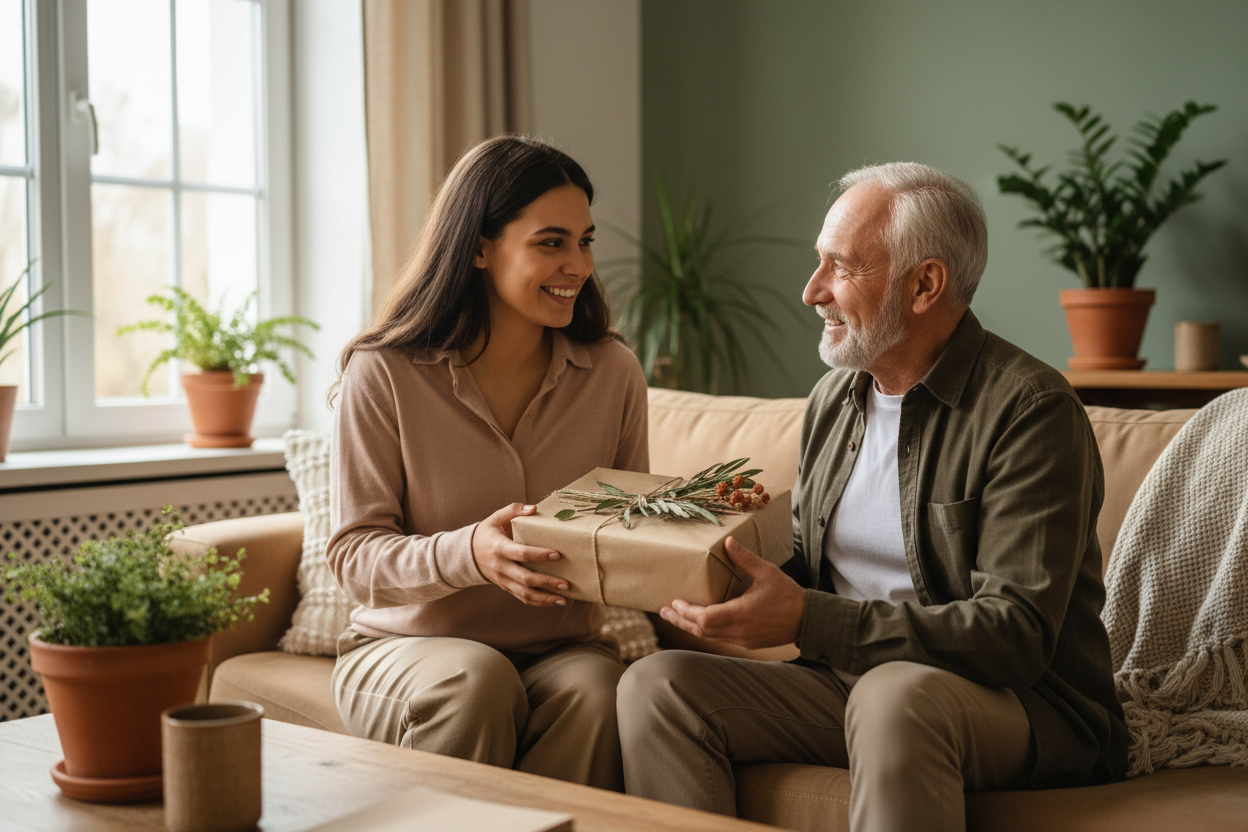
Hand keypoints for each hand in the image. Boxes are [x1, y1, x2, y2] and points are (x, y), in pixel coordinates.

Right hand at [472, 503, 568, 606]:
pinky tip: (553, 601)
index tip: (557, 555)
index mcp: (499, 548)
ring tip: (563, 599)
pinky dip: (538, 602)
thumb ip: (514, 510)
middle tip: (566, 583)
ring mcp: (503, 580)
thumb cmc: (488, 533)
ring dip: (545, 598)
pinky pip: (522, 598)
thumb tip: (534, 508)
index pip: (521, 554)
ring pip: (524, 593)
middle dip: (546, 582)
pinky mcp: (506, 587)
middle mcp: (501, 567)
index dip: (539, 555)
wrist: (468, 553)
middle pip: (525, 579)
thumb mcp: (496, 518)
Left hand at [660, 536, 805, 648]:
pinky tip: (700, 621)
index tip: (674, 602)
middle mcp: (738, 631)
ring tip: (675, 616)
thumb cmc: (788, 595)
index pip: (705, 618)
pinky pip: (720, 638)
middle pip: (701, 631)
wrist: (808, 620)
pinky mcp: (747, 643)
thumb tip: (727, 542)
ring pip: (709, 637)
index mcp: (741, 614)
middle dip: (681, 620)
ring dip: (691, 626)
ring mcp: (742, 640)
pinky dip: (706, 630)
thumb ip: (745, 559)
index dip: (687, 612)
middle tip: (664, 610)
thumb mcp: (767, 572)